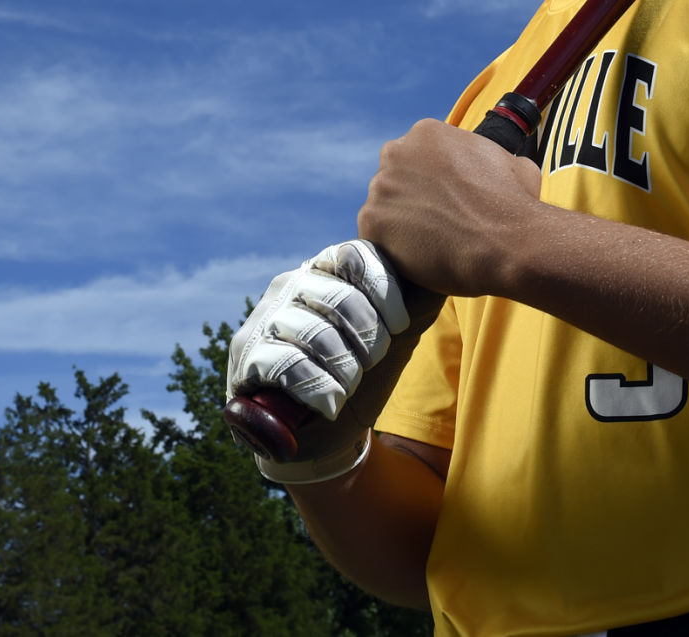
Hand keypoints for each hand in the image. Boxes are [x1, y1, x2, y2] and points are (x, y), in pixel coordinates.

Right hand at [226, 240, 416, 482]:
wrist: (324, 432)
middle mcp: (292, 283)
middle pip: (339, 296)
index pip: (355, 255)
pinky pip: (287, 365)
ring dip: (345, 370)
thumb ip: (418, 305)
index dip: (384, 290)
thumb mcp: (396, 339)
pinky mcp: (246, 354)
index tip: (401, 326)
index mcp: (327, 269)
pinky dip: (318, 389)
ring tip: (350, 386)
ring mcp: (265, 317)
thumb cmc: (363, 376)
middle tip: (373, 362)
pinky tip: (330, 403)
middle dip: (368, 339)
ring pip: (315, 334)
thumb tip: (441, 280)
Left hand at [356, 119, 542, 297]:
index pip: (416, 156)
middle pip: (393, 178)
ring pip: (382, 207)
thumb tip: (498, 166)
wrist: (507, 242)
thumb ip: (489, 156)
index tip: (442, 198)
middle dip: (409, 196)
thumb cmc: (514, 203)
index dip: (429, 180)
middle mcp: (396, 153)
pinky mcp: (371, 221)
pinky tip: (415, 258)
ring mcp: (380, 187)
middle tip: (433, 221)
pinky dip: (390, 248)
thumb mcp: (511, 162)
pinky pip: (373, 236)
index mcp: (426, 133)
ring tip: (426, 243)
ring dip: (398, 223)